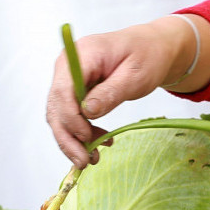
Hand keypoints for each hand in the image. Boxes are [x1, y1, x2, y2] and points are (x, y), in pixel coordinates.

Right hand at [46, 15, 209, 166]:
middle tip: (85, 161)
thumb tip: (87, 112)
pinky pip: (71, 115)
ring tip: (92, 158)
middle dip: (68, 137)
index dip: (70, 117)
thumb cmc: (147, 55)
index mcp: (81, 55)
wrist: (153, 47)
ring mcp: (69, 78)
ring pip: (60, 115)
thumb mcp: (136, 75)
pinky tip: (100, 141)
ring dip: (74, 139)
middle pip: (56, 106)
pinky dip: (82, 132)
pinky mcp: (75, 90)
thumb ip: (111, 92)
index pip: (63, 89)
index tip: (86, 137)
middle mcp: (68, 66)